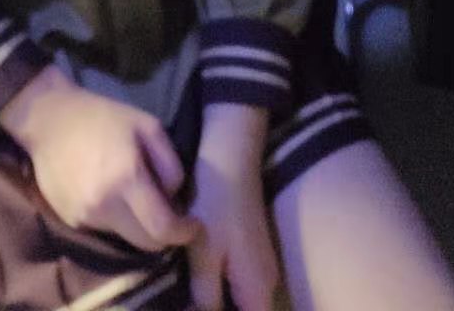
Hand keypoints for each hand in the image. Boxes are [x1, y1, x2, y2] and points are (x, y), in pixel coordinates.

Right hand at [0, 65, 197, 252]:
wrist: (49, 119)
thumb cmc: (103, 117)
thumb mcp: (148, 125)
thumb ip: (170, 164)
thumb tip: (176, 198)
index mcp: (127, 178)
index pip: (162, 229)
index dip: (184, 233)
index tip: (193, 225)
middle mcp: (104, 206)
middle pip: (146, 244)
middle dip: (164, 234)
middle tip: (170, 214)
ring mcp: (85, 217)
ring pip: (126, 238)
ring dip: (138, 225)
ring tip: (137, 198)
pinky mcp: (71, 221)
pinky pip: (105, 231)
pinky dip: (116, 220)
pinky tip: (112, 194)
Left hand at [189, 106, 278, 310]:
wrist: (232, 158)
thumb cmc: (216, 205)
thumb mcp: (204, 255)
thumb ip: (205, 298)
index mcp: (258, 290)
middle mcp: (267, 284)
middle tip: (186, 306)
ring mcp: (262, 267)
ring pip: (243, 303)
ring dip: (219, 305)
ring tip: (188, 300)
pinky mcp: (252, 253)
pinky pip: (240, 286)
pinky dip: (221, 291)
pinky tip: (197, 284)